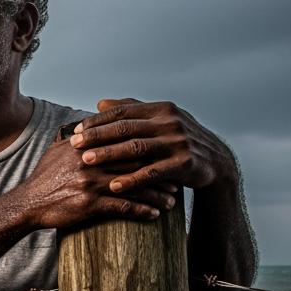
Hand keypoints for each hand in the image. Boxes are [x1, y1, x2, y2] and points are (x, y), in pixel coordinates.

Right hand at [13, 135, 177, 228]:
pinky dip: (142, 210)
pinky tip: (154, 215)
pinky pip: (123, 207)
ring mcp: (90, 182)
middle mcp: (91, 161)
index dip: (147, 148)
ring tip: (171, 199)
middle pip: (135, 162)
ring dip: (156, 193)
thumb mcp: (58, 151)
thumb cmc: (44, 178)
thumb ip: (78, 137)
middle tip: (177, 176)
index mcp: (87, 146)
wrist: (27, 204)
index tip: (163, 155)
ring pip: (134, 185)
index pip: (125, 142)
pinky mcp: (89, 203)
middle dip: (160, 170)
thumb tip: (90, 124)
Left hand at [69, 99, 235, 193]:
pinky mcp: (184, 164)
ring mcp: (178, 142)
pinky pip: (152, 173)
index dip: (98, 121)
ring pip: (136, 148)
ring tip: (86, 161)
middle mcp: (170, 122)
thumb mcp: (160, 120)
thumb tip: (100, 103)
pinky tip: (114, 186)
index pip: (123, 112)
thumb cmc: (179, 140)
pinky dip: (132, 180)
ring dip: (109, 155)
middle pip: (126, 128)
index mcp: (161, 109)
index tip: (76, 129)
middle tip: (74, 144)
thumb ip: (131, 111)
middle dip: (97, 136)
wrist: (216, 162)